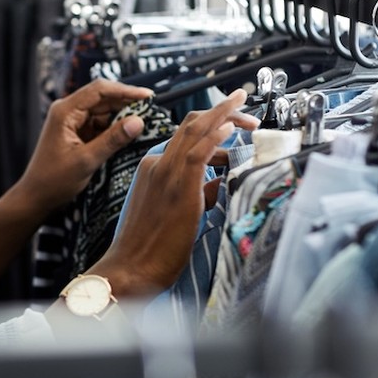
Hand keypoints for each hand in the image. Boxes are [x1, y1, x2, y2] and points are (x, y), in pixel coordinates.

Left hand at [15, 79, 154, 212]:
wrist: (36, 197)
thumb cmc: (54, 180)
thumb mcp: (86, 160)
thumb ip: (112, 140)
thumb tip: (138, 121)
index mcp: (65, 111)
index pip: (99, 90)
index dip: (126, 91)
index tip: (148, 96)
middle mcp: (68, 111)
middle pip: (103, 98)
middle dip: (127, 104)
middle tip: (152, 111)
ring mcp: (73, 121)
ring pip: (104, 111)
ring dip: (122, 117)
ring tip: (144, 124)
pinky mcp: (78, 132)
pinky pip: (100, 124)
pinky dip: (115, 128)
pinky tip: (129, 134)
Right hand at [86, 89, 258, 298]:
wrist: (128, 269)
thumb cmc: (147, 248)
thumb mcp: (173, 212)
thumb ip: (194, 193)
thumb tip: (215, 185)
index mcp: (153, 168)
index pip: (185, 136)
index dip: (211, 126)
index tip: (232, 126)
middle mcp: (157, 165)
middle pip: (192, 125)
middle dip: (222, 112)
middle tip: (245, 108)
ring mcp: (166, 175)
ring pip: (195, 131)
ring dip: (224, 116)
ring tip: (248, 115)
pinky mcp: (177, 189)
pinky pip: (197, 153)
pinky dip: (214, 137)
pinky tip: (230, 127)